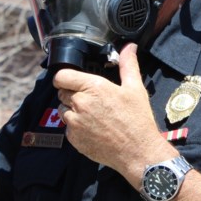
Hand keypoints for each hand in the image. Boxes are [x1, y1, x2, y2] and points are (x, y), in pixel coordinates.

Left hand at [53, 43, 172, 179]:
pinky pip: (68, 128)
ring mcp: (75, 122)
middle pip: (62, 93)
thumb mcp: (135, 89)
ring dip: (72, 111)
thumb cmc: (137, 120)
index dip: (64, 78)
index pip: (62, 76)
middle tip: (90, 101)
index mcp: (93, 87)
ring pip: (63, 110)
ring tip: (93, 116)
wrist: (138, 152)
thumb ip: (128, 65)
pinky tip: (93, 130)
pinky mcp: (74, 139)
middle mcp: (80, 103)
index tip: (70, 80)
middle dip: (72, 94)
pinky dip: (76, 128)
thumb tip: (130, 47)